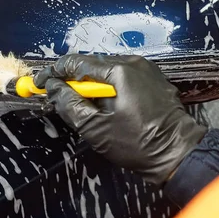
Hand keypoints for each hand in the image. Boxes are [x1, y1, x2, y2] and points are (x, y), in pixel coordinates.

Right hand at [34, 54, 206, 183]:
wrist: (180, 155)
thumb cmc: (137, 144)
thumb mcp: (96, 129)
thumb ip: (70, 104)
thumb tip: (52, 87)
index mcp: (119, 71)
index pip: (76, 62)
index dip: (54, 72)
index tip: (39, 84)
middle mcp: (133, 62)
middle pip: (91, 64)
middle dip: (71, 79)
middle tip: (56, 97)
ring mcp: (145, 69)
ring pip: (106, 70)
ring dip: (89, 84)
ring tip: (79, 103)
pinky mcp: (152, 79)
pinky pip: (121, 76)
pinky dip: (107, 86)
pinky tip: (103, 103)